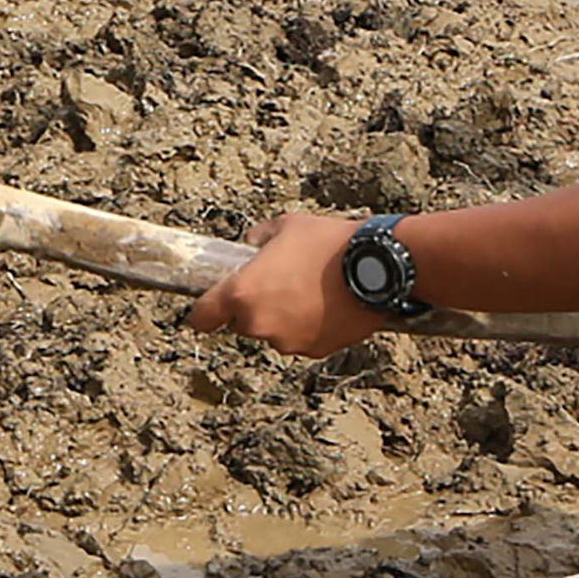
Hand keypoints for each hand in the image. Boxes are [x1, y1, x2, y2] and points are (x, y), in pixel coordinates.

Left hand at [183, 213, 386, 357]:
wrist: (376, 268)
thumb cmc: (328, 243)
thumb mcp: (286, 226)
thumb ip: (259, 238)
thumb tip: (251, 244)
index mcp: (242, 294)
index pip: (202, 317)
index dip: (203, 312)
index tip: (208, 308)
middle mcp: (259, 324)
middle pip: (241, 324)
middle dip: (253, 308)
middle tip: (278, 284)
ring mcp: (287, 341)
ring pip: (274, 333)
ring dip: (282, 318)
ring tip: (309, 291)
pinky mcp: (313, 351)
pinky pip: (301, 340)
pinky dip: (308, 327)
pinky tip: (326, 304)